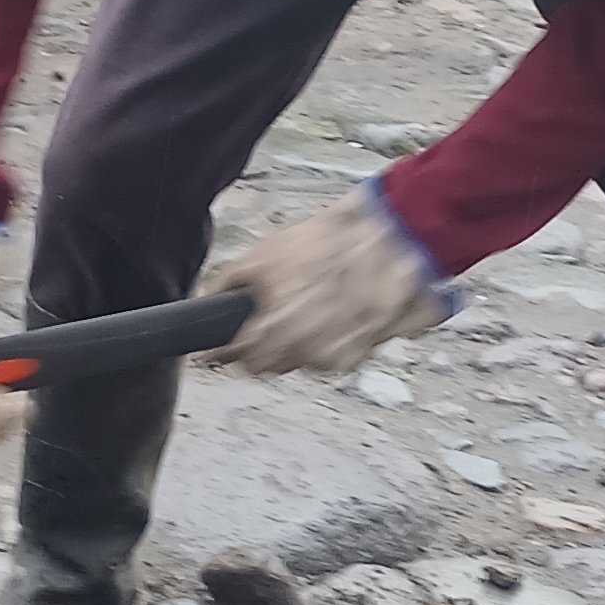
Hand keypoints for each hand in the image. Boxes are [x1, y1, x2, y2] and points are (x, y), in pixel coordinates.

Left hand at [198, 185, 452, 374]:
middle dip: (263, 343)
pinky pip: (336, 354)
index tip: (224, 339)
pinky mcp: (366, 354)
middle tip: (272, 313)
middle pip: (267, 365)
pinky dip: (332, 338)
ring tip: (312, 303)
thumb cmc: (334, 243)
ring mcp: (338, 357)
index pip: (233, 358)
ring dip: (300, 341)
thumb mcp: (263, 253)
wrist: (395, 240)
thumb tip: (209, 299)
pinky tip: (337, 309)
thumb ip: (227, 283)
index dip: (225, 344)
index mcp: (273, 333)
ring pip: (302, 361)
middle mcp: (305, 354)